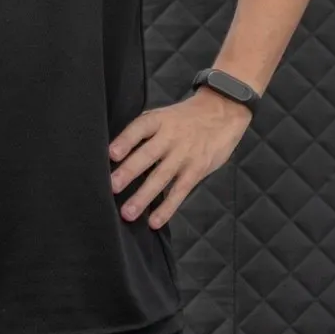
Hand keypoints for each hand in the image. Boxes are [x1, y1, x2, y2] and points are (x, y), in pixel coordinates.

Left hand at [109, 88, 251, 227]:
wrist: (223, 113)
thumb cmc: (187, 117)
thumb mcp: (165, 115)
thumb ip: (146, 130)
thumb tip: (118, 149)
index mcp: (159, 120)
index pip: (140, 128)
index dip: (126, 140)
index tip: (111, 154)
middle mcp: (170, 137)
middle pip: (148, 154)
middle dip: (129, 171)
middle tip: (112, 186)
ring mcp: (184, 155)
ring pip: (161, 177)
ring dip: (143, 196)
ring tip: (128, 213)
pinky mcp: (196, 170)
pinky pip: (180, 191)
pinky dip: (167, 207)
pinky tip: (154, 221)